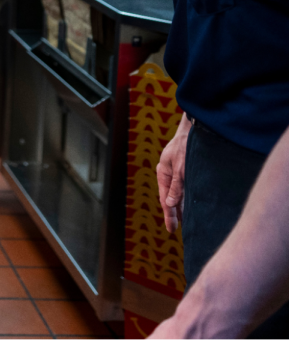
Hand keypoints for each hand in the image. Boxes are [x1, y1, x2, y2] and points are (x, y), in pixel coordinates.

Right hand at [157, 114, 192, 231]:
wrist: (194, 128)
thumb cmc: (187, 145)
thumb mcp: (182, 167)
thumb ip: (177, 186)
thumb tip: (171, 204)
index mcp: (163, 173)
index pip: (166, 200)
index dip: (169, 215)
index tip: (172, 230)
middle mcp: (169, 174)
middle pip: (171, 198)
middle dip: (174, 213)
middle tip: (177, 230)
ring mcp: (176, 172)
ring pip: (178, 193)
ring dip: (182, 206)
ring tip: (186, 221)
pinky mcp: (185, 169)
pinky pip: (184, 187)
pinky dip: (186, 197)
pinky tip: (191, 204)